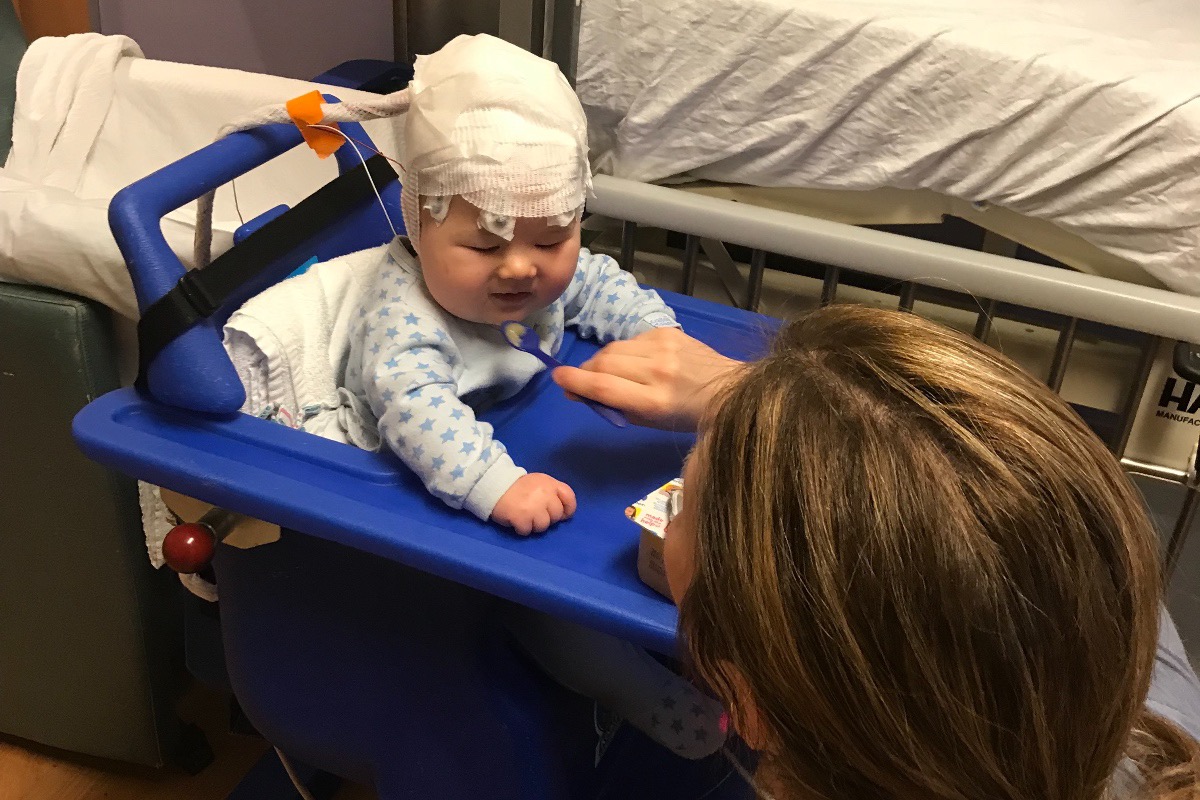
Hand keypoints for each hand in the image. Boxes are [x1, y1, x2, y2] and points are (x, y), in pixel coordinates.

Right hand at [491, 473, 576, 535]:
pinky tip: (516, 521)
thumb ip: (552, 493)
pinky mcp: (522, 518)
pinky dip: (521, 529)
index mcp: (550, 483)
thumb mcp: (539, 483)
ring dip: (534, 525)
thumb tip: (562, 514)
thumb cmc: (518, 487)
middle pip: (556, 515)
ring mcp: (534, 507)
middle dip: (547, 518)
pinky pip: (527, 531)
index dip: (568, 509)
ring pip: (543, 526)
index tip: (562, 515)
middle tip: (535, 514)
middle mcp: (545, 494)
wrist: (493, 486)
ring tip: (524, 517)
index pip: (569, 497)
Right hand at [551, 327, 743, 431]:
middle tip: (581, 380)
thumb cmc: (686, 416)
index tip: (558, 378)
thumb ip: (614, 406)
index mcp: (655, 401)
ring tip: (609, 373)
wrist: (729, 390)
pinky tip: (636, 362)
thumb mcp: (649, 422)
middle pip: (604, 363)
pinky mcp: (668, 332)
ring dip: (603, 361)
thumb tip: (578, 391)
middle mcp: (658, 371)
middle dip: (586, 371)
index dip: (575, 381)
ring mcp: (664, 347)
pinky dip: (625, 351)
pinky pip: (631, 339)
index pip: (604, 386)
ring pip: (614, 348)